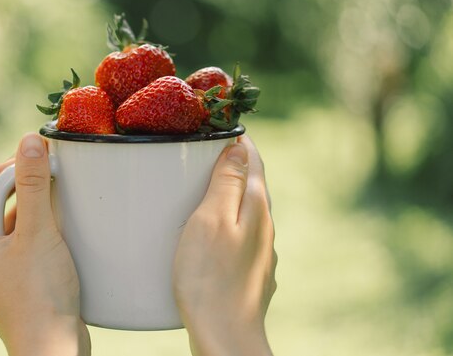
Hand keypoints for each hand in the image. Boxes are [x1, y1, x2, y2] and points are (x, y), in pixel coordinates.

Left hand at [0, 133, 89, 355]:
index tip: (35, 163)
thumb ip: (32, 185)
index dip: (4, 169)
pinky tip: (60, 232)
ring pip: (6, 224)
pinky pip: (18, 243)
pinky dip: (36, 231)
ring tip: (58, 205)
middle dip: (20, 189)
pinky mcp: (10, 281)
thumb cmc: (40, 294)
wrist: (53, 349)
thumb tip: (28, 140)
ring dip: (31, 210)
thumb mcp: (38, 232)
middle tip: (50, 179)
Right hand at [174, 135, 276, 355]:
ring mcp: (259, 251)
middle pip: (251, 183)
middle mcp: (264, 226)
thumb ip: (228, 182)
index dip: (237, 138)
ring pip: (244, 211)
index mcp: (257, 207)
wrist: (225, 336)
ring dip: (225, 195)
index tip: (216, 126)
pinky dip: (223, 224)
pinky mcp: (249, 272)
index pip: (254, 159)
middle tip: (197, 154)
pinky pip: (238, 236)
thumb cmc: (210, 279)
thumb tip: (240, 147)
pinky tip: (204, 235)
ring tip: (195, 191)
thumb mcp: (212, 220)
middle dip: (229, 164)